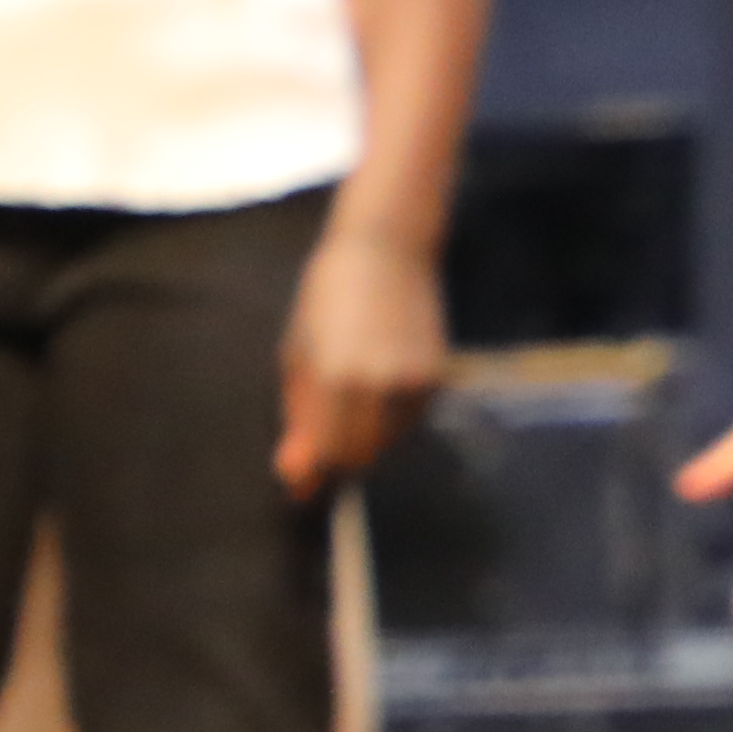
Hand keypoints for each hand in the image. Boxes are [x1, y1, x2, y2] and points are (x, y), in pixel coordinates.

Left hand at [274, 217, 448, 495]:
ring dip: (367, 437)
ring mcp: (412, 384)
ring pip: (388, 444)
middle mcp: (378, 387)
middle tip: (326, 429)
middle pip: (360, 457)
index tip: (304, 476)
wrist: (385, 250)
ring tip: (354, 394)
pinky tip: (381, 382)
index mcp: (333, 380)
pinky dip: (392, 418)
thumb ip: (299, 421)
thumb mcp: (298, 356)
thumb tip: (296, 482)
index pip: (327, 457)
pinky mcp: (436, 379)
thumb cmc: (327, 297)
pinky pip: (410, 422)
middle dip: (340, 456)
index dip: (314, 471)